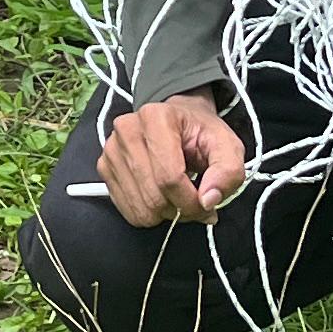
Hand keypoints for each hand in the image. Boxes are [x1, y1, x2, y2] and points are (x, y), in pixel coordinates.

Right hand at [95, 93, 248, 222]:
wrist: (178, 121)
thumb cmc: (200, 133)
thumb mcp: (228, 146)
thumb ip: (228, 172)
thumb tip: (208, 200)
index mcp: (156, 117)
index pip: (170, 177)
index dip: (191, 202)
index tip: (207, 205)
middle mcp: (127, 129)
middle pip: (154, 196)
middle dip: (180, 210)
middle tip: (195, 202)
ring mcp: (111, 148)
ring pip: (140, 208)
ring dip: (165, 214)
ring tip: (178, 198)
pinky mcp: (104, 166)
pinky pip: (127, 210)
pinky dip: (148, 214)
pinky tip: (160, 197)